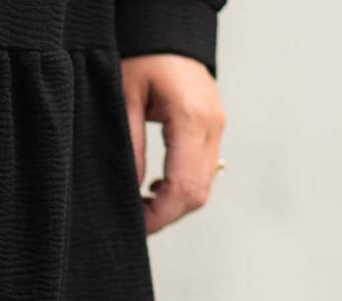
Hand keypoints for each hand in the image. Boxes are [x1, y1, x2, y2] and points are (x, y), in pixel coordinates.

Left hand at [122, 54, 226, 235]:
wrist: (168, 34)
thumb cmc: (143, 59)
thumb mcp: (124, 101)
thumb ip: (131, 147)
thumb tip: (132, 190)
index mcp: (191, 119)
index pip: (183, 187)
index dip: (158, 216)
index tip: (133, 226)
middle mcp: (212, 125)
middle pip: (197, 193)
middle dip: (165, 216)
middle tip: (133, 221)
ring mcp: (217, 127)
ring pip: (203, 186)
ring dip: (173, 204)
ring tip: (140, 205)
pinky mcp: (213, 128)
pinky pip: (203, 171)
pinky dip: (181, 188)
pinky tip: (155, 188)